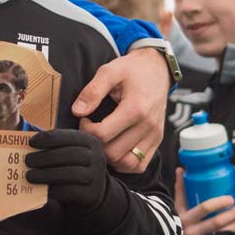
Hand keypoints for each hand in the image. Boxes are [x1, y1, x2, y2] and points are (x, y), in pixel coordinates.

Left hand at [25, 129, 114, 214]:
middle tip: (27, 160)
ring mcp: (96, 176)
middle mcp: (96, 157)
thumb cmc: (74, 166)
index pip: (68, 136)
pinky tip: (41, 188)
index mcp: (90, 141)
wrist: (92, 191)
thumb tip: (28, 143)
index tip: (31, 142)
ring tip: (29, 175)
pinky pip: (71, 191)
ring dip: (46, 174)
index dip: (48, 138)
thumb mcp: (70, 152)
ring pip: (71, 173)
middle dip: (45, 157)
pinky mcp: (91, 194)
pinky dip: (54, 189)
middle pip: (70, 155)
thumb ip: (55, 146)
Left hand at [72, 48, 168, 172]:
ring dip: (109, 157)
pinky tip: (114, 147)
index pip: (103, 134)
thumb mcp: (109, 71)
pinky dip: (124, 163)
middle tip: (91, 128)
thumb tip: (77, 111)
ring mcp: (154, 136)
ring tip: (102, 139)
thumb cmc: (132, 70)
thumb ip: (92, 91)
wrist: (157, 69)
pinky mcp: (157, 141)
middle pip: (113, 152)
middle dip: (95, 144)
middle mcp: (148, 126)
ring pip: (126, 164)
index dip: (86, 130)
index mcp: (136, 108)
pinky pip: (139, 165)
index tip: (83, 118)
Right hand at [174, 168, 234, 234]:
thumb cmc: (177, 220)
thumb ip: (180, 188)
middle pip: (215, 222)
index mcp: (184, 216)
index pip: (203, 208)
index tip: (230, 198)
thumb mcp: (177, 205)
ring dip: (234, 225)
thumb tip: (181, 169)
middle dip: (230, 215)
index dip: (218, 203)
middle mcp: (191, 229)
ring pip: (220, 234)